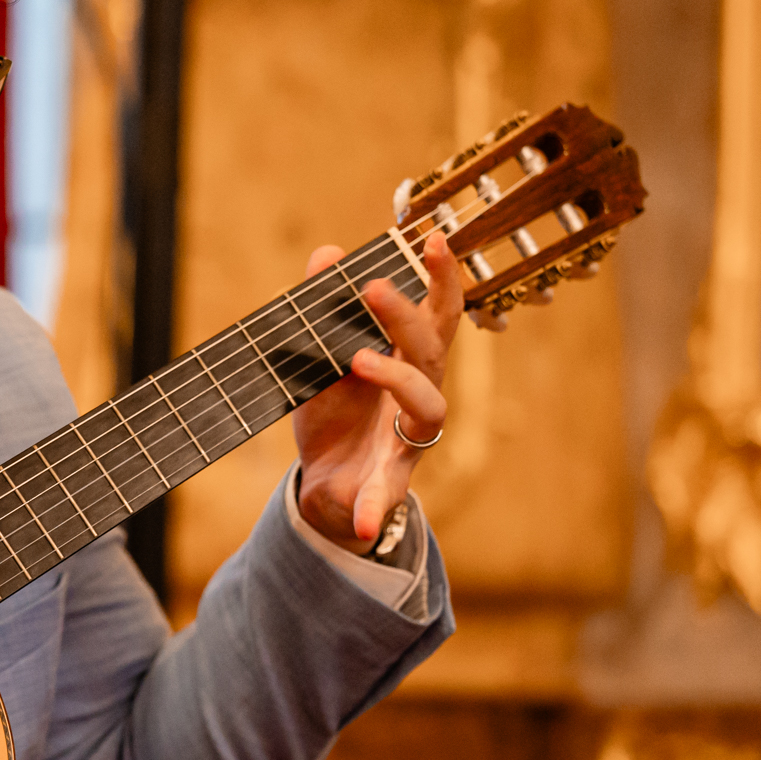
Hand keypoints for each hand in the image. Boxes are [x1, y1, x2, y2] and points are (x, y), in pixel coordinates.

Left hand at [291, 233, 463, 552]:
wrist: (325, 480)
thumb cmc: (335, 410)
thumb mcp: (319, 358)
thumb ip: (325, 309)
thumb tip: (327, 253)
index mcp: (409, 360)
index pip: (437, 313)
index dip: (441, 277)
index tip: (435, 238)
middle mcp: (421, 393)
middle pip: (429, 349)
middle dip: (405, 315)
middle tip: (371, 287)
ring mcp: (409, 439)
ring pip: (428, 407)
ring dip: (395, 379)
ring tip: (356, 360)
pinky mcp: (388, 483)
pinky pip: (386, 494)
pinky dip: (373, 507)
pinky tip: (362, 520)